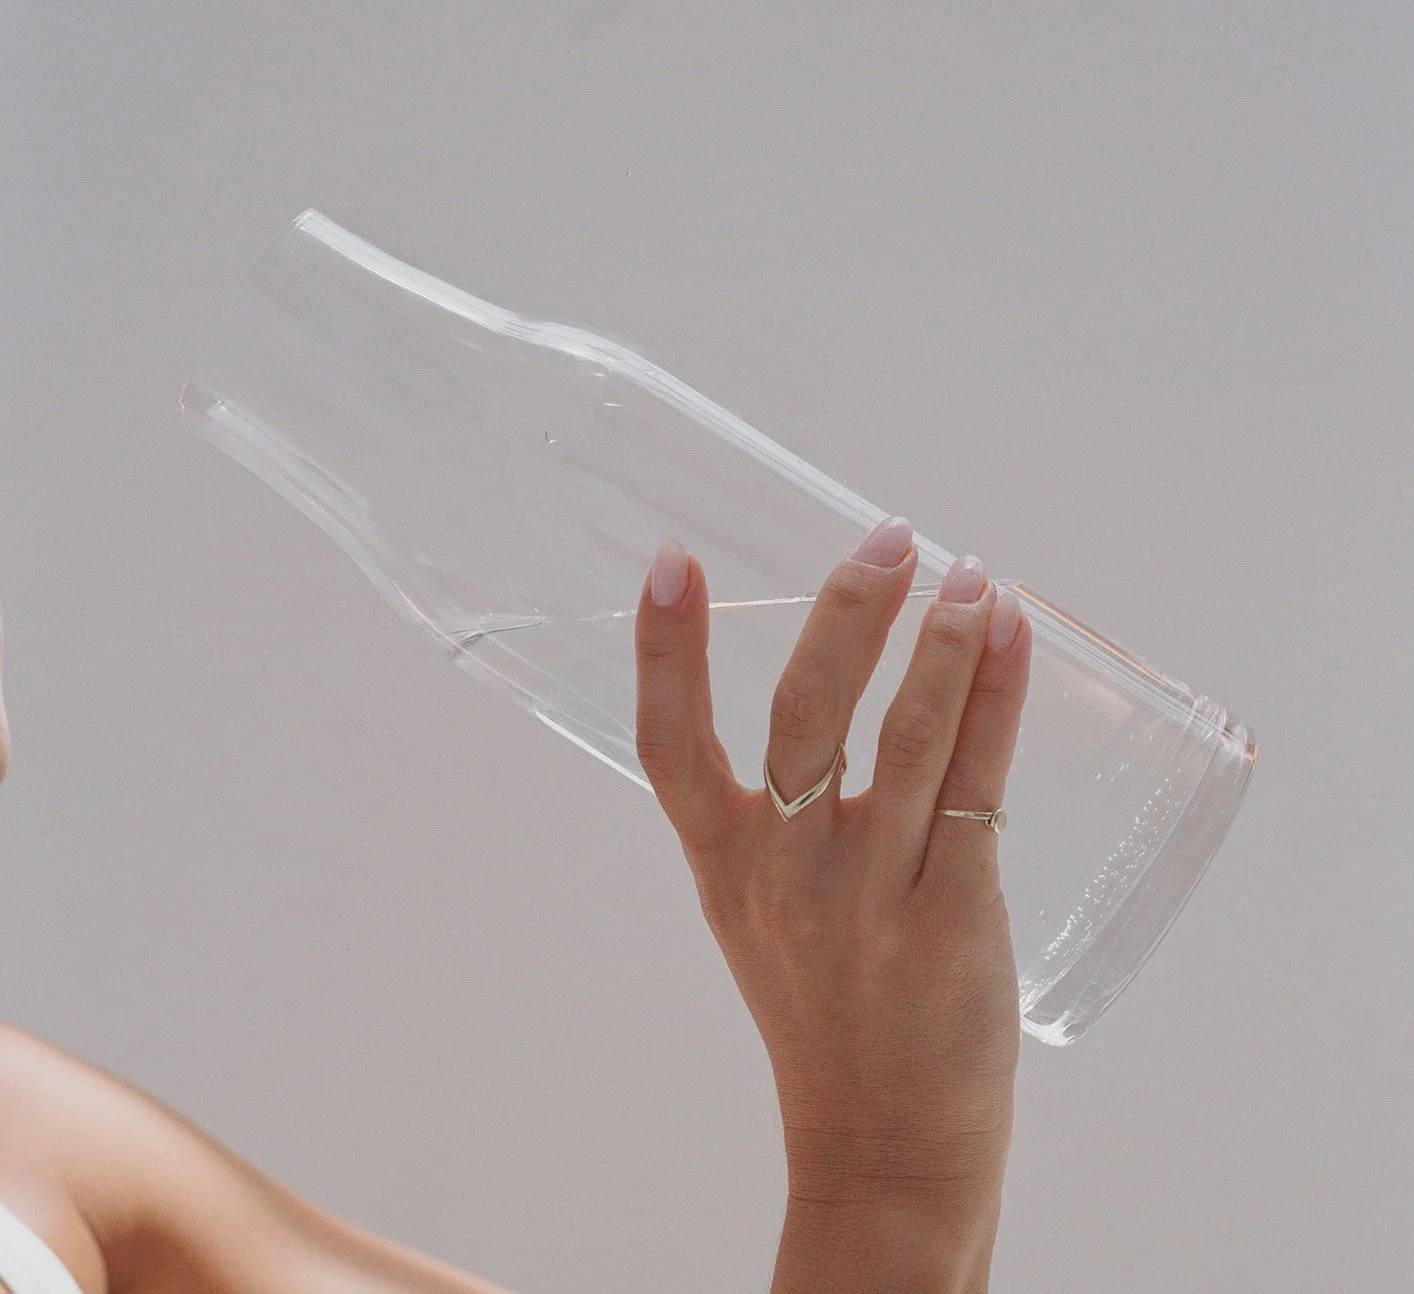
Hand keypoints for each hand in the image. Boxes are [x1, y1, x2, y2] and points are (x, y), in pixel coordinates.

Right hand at [634, 518, 1030, 1225]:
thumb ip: (778, 822)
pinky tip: (1010, 637)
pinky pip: (975, 779)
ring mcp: (868, 893)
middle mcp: (786, 872)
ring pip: (905, 735)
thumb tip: (843, 700)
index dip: (664, 652)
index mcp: (726, 866)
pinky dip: (993, 696)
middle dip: (846, 611)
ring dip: (941, 639)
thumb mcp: (762, 917)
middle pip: (803, 714)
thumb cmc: (824, 1019)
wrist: (882, 1144)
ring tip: (969, 574)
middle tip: (889, 538)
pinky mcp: (951, 913)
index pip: (668, 745)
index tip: (669, 562)